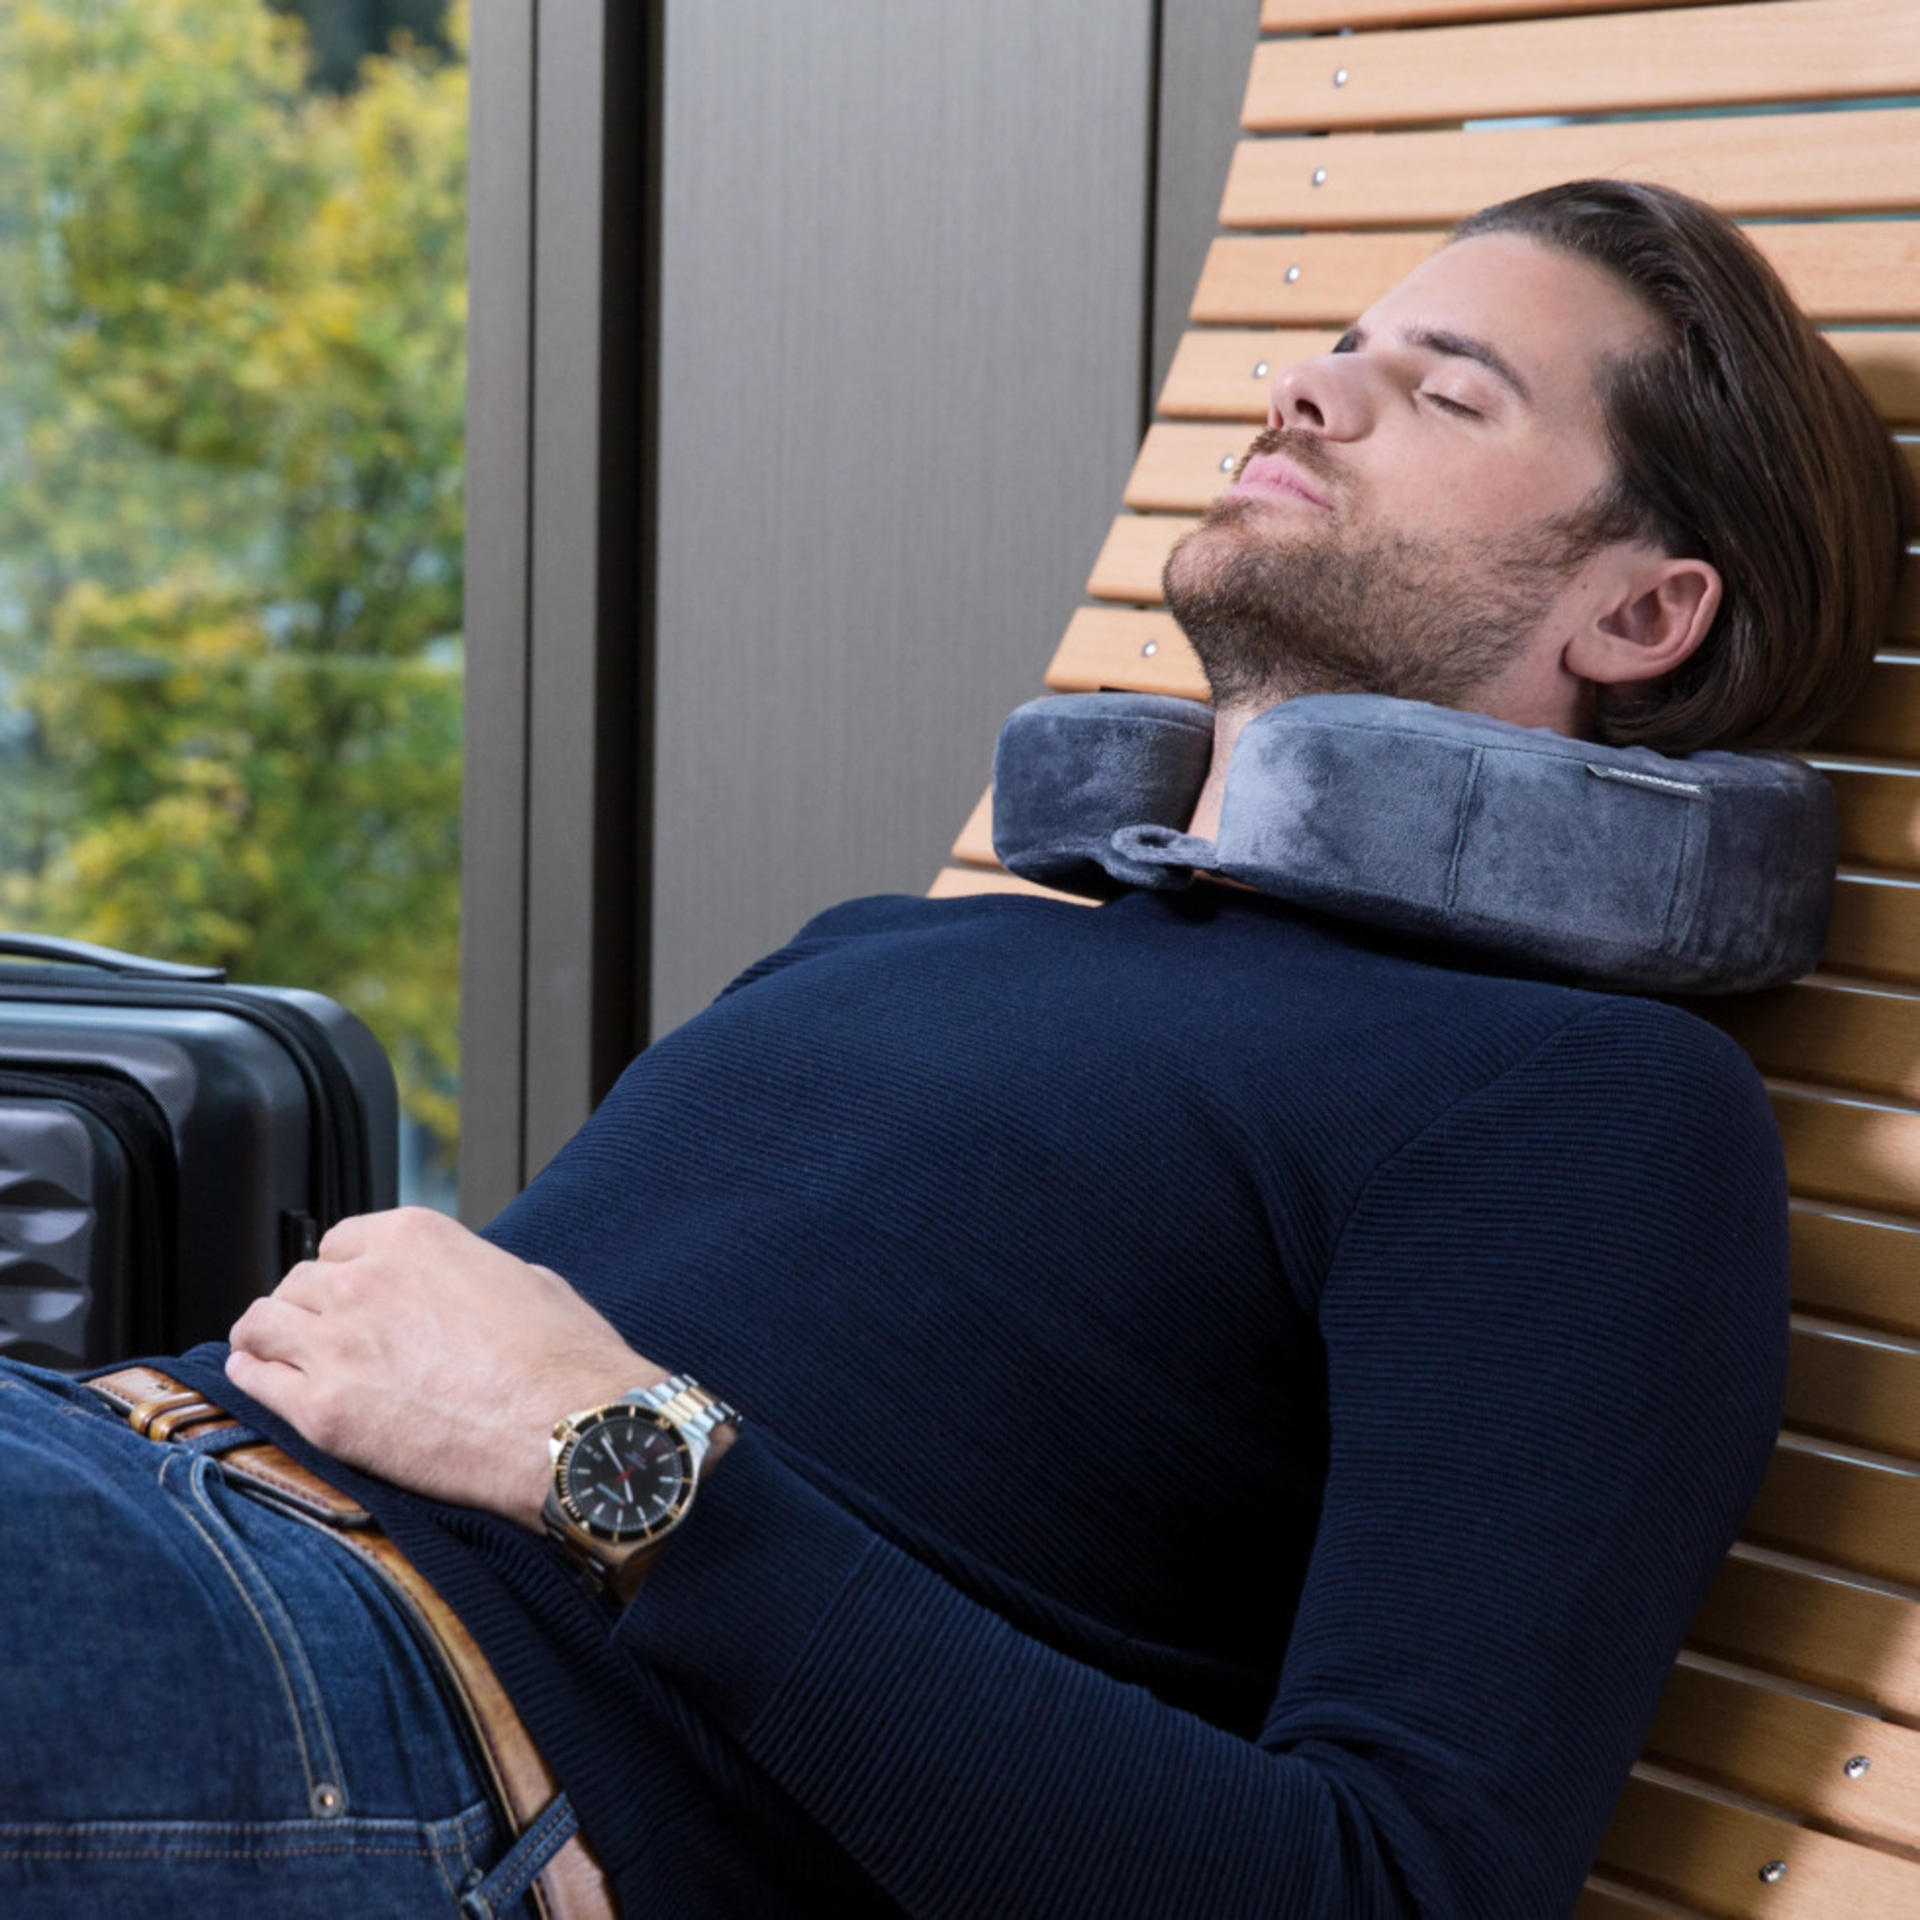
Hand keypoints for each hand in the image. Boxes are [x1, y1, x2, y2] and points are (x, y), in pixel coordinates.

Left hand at [226, 1208, 656, 1531]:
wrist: (570, 1431)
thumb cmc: (564, 1363)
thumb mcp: (528, 1280)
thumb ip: (472, 1273)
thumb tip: (461, 1289)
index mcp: (415, 1238)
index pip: (341, 1242)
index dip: (346, 1271)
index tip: (352, 1296)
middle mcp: (365, 1280)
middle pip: (300, 1282)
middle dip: (311, 1308)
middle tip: (326, 1337)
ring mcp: (338, 1345)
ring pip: (262, 1323)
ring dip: (270, 1337)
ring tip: (279, 1356)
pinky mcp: (324, 1410)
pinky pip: (254, 1381)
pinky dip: (254, 1378)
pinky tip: (263, 1382)